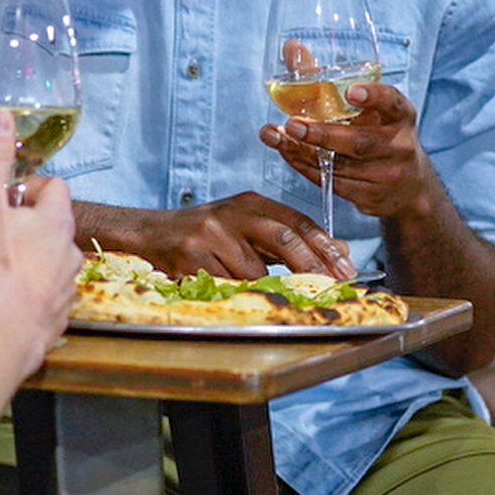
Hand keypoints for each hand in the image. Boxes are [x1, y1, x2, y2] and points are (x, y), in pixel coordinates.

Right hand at [0, 111, 81, 372]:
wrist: (4, 330)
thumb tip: (3, 115)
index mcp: (56, 219)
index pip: (56, 187)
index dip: (30, 189)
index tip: (6, 201)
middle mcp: (70, 250)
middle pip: (55, 226)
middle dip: (30, 227)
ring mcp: (68, 285)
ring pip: (54, 263)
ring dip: (33, 262)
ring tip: (0, 272)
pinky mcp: (59, 316)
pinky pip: (48, 297)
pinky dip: (33, 295)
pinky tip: (7, 301)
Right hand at [105, 193, 352, 280]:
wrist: (148, 234)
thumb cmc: (202, 234)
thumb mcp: (245, 228)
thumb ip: (286, 240)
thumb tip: (338, 252)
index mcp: (249, 203)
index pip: (297, 221)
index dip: (325, 245)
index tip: (346, 266)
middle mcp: (232, 213)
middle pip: (283, 239)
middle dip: (311, 265)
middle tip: (332, 284)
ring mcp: (210, 234)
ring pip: (255, 272)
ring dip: (261, 286)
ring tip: (247, 283)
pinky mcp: (192, 255)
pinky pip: (228, 284)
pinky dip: (234, 291)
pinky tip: (224, 284)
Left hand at [259, 82, 440, 225]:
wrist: (406, 185)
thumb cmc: (377, 131)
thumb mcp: (365, 105)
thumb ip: (324, 77)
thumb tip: (291, 47)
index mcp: (400, 114)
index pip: (392, 102)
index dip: (373, 97)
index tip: (351, 92)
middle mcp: (399, 144)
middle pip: (360, 143)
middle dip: (323, 134)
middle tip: (293, 124)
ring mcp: (387, 174)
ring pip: (341, 166)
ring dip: (304, 152)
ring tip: (277, 137)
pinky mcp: (371, 197)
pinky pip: (334, 183)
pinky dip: (306, 167)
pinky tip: (287, 152)